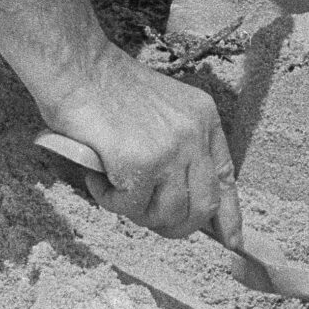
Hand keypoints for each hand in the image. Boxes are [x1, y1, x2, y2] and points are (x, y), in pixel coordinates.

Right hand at [45, 54, 241, 245]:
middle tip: (145, 216)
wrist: (76, 66)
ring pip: (167, 214)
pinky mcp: (141, 163)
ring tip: (113, 186)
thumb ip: (178, 147)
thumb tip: (181, 199)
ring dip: (136, 211)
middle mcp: (195, 134)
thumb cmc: (107, 87)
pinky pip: (130, 207)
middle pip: (202, 207)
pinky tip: (97, 176)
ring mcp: (171, 150)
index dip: (229, 216)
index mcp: (203, 118)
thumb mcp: (162, 110)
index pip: (226, 177)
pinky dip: (108, 200)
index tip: (231, 241)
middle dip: (176, 225)